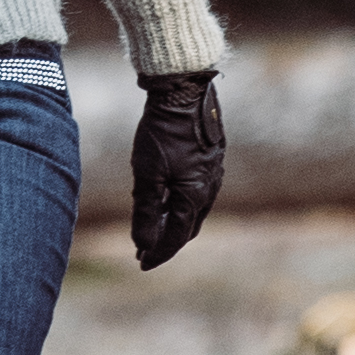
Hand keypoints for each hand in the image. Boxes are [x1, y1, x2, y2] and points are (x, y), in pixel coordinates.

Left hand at [130, 68, 226, 268]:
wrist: (184, 91)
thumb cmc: (163, 131)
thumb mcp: (148, 173)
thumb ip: (147, 211)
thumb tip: (143, 244)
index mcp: (195, 196)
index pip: (176, 237)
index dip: (158, 253)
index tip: (141, 264)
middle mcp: (209, 188)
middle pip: (188, 227)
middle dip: (167, 241)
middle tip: (145, 251)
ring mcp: (213, 172)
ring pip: (194, 209)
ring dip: (174, 222)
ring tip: (154, 228)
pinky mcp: (210, 158)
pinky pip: (197, 191)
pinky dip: (181, 203)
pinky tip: (168, 198)